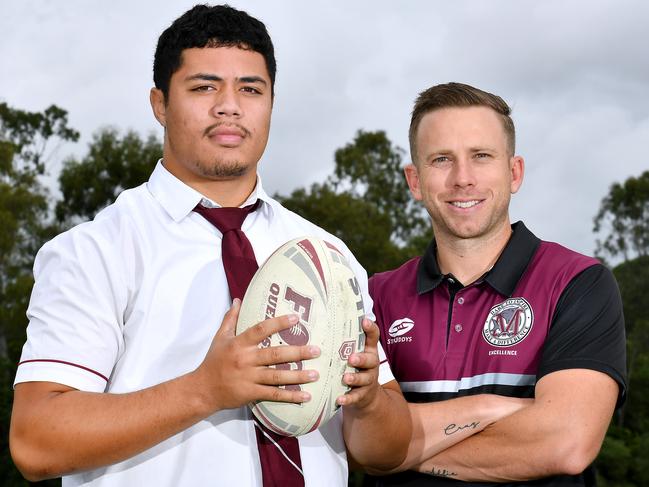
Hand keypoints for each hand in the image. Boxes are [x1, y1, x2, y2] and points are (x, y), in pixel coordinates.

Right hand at [193, 299, 320, 411]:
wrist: (202, 389)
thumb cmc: (213, 361)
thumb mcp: (220, 337)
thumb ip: (230, 319)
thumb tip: (238, 300)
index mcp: (239, 344)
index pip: (261, 330)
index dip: (279, 323)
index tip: (296, 318)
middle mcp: (245, 360)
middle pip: (274, 355)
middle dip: (297, 352)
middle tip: (316, 350)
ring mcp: (249, 378)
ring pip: (277, 376)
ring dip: (298, 376)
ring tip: (316, 373)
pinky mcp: (251, 393)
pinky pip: (274, 394)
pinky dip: (290, 395)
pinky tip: (306, 395)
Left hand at [336, 317, 380, 409]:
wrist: (366, 396)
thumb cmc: (358, 368)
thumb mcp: (356, 351)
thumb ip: (349, 338)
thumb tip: (337, 318)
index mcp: (369, 351)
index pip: (373, 337)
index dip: (370, 329)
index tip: (364, 321)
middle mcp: (371, 365)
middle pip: (370, 361)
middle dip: (361, 359)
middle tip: (351, 358)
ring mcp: (367, 381)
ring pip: (364, 379)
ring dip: (355, 378)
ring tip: (346, 378)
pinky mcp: (362, 395)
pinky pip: (356, 397)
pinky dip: (348, 398)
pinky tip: (340, 399)